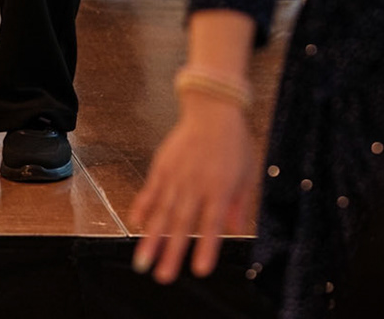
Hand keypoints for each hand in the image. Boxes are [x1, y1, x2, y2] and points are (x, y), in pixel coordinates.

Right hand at [130, 98, 259, 283]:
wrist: (213, 108)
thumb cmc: (234, 142)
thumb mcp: (247, 174)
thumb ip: (241, 204)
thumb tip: (237, 230)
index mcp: (219, 188)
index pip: (212, 224)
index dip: (206, 247)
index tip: (199, 269)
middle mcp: (195, 184)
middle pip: (181, 223)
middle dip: (170, 252)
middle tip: (161, 276)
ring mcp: (176, 175)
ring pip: (161, 212)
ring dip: (151, 238)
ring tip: (142, 260)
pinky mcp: (162, 166)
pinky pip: (150, 191)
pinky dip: (142, 208)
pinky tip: (135, 224)